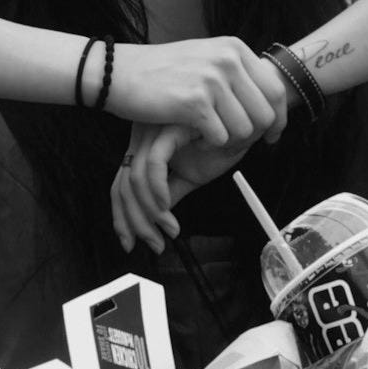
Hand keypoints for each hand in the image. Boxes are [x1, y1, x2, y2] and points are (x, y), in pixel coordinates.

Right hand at [106, 37, 286, 147]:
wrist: (118, 74)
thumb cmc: (159, 73)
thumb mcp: (204, 59)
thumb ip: (235, 72)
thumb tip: (271, 98)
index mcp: (234, 48)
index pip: (275, 90)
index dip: (278, 120)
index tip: (272, 137)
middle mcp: (228, 60)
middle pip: (265, 114)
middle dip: (254, 136)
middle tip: (235, 145)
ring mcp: (212, 81)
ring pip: (245, 130)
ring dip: (227, 142)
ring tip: (206, 137)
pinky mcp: (195, 103)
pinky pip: (221, 139)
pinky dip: (208, 146)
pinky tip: (192, 138)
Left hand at [110, 123, 249, 253]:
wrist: (248, 123)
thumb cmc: (221, 144)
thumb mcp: (192, 175)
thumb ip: (170, 193)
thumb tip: (153, 219)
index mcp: (144, 148)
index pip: (119, 187)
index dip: (121, 219)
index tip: (129, 243)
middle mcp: (141, 138)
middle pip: (121, 187)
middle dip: (135, 223)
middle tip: (155, 245)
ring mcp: (153, 131)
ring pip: (135, 180)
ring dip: (150, 212)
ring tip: (170, 229)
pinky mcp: (169, 126)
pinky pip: (154, 162)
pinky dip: (157, 188)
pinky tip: (167, 205)